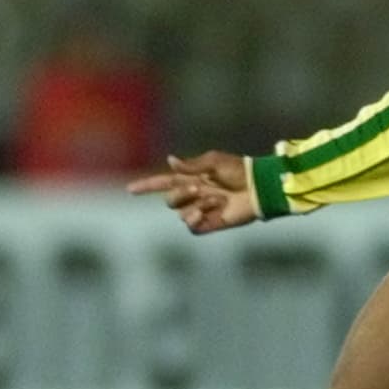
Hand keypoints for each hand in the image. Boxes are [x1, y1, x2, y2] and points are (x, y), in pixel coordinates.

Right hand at [127, 151, 256, 234]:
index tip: (130, 190)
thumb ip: (191, 165)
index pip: (163, 183)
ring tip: (218, 199)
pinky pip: (191, 227)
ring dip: (197, 205)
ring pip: (181, 213)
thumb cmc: (239, 170)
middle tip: (199, 188)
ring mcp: (201, 210)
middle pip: (169, 201)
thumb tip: (170, 161)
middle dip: (181, 194)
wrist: (257, 187)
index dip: (146, 186)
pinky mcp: (209, 224)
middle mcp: (193, 195)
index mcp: (191, 178)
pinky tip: (210, 211)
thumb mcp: (214, 162)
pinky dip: (196, 219)